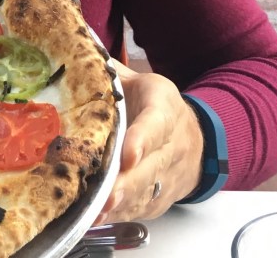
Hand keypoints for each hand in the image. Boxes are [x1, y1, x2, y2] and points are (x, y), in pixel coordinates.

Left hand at [94, 62, 202, 222]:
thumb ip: (111, 74)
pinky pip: (142, 209)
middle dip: (127, 183)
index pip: (155, 124)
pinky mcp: (160, 199)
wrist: (198, 138)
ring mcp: (168, 176)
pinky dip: (120, 216)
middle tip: (105, 195)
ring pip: (146, 193)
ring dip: (121, 205)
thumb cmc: (156, 105)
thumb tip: (78, 57)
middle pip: (151, 168)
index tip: (127, 154)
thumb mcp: (141, 81)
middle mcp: (171, 145)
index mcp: (164, 108)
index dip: (141, 140)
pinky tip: (98, 219)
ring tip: (95, 213)